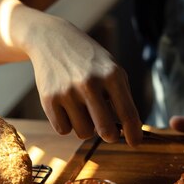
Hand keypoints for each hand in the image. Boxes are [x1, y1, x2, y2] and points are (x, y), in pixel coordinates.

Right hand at [26, 16, 142, 145]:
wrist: (52, 40)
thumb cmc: (89, 60)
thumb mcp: (112, 70)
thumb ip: (123, 96)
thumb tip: (130, 130)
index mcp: (111, 76)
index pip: (127, 113)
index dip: (134, 133)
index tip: (135, 143)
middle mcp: (90, 84)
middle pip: (105, 130)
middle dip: (111, 136)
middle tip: (109, 133)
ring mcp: (67, 92)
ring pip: (84, 133)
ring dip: (87, 128)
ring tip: (85, 110)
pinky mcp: (48, 99)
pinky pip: (63, 130)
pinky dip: (68, 124)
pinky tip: (68, 108)